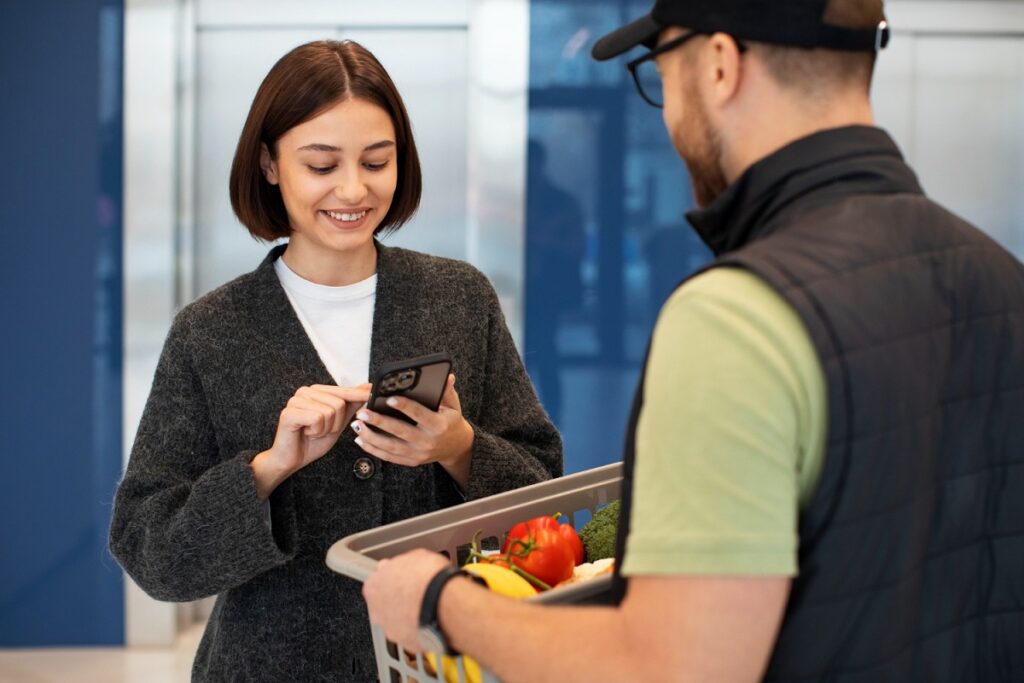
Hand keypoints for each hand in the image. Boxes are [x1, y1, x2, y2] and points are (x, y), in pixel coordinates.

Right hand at [251, 383, 370, 498]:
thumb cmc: (312, 442)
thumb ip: (351, 405)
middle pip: (340, 403)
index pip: (344, 390)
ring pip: (330, 412)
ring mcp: (295, 400)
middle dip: (336, 423)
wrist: (291, 460)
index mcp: (317, 391)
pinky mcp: (289, 413)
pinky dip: (316, 431)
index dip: (359, 395)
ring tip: (312, 432)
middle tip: (321, 430)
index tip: (374, 391)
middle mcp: (305, 391)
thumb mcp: (338, 423)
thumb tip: (367, 387)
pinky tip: (306, 433)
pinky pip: (317, 419)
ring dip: (325, 429)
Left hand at [350, 374, 473, 486]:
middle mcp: (428, 441)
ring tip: (356, 425)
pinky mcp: (411, 461)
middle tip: (362, 413)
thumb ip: (447, 392)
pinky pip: (389, 457)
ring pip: (390, 447)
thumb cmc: (451, 422)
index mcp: (438, 425)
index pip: (419, 414)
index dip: (404, 406)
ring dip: (371, 437)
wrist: (456, 447)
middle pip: (400, 432)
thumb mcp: (453, 406)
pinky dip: (373, 449)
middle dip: (379, 422)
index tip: (388, 399)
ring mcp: (418, 454)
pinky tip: (360, 439)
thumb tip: (447, 376)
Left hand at [363, 549, 450, 652]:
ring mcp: (392, 630)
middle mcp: (377, 612)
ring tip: (428, 607)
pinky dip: (422, 629)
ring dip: (410, 616)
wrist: (443, 601)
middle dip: (398, 601)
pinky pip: (414, 635)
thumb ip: (401, 563)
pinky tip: (433, 620)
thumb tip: (401, 564)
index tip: (402, 579)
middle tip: (417, 593)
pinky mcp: (408, 644)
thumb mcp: (415, 556)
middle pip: (385, 606)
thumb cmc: (428, 577)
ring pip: (398, 623)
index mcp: (373, 587)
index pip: (377, 583)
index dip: (392, 580)